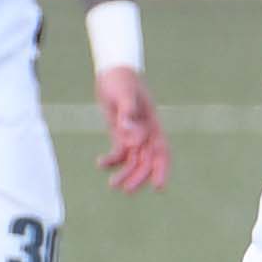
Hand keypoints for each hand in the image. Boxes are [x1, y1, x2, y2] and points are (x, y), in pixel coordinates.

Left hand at [97, 66, 172, 193]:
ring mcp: (133, 134)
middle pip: (146, 161)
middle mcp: (145, 132)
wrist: (112, 72)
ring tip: (113, 185)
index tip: (158, 186)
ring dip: (125, 174)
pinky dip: (111, 160)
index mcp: (152, 124)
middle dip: (139, 177)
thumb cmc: (122, 80)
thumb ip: (127, 112)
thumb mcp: (125, 93)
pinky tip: (100, 163)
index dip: (161, 169)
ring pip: (133, 160)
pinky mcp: (120, 134)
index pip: (161, 151)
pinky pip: (118, 152)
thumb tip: (126, 132)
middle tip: (126, 190)